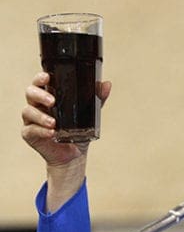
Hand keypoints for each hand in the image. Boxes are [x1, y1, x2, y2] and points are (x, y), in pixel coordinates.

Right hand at [22, 72, 111, 210]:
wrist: (74, 154)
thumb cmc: (77, 130)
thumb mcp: (89, 113)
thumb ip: (97, 99)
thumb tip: (107, 84)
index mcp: (49, 96)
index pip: (40, 83)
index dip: (40, 78)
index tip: (47, 77)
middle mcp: (37, 106)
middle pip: (30, 93)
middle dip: (40, 95)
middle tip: (52, 101)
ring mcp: (31, 120)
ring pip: (28, 111)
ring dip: (41, 116)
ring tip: (53, 122)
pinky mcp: (29, 134)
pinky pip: (31, 130)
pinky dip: (41, 131)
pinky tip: (51, 133)